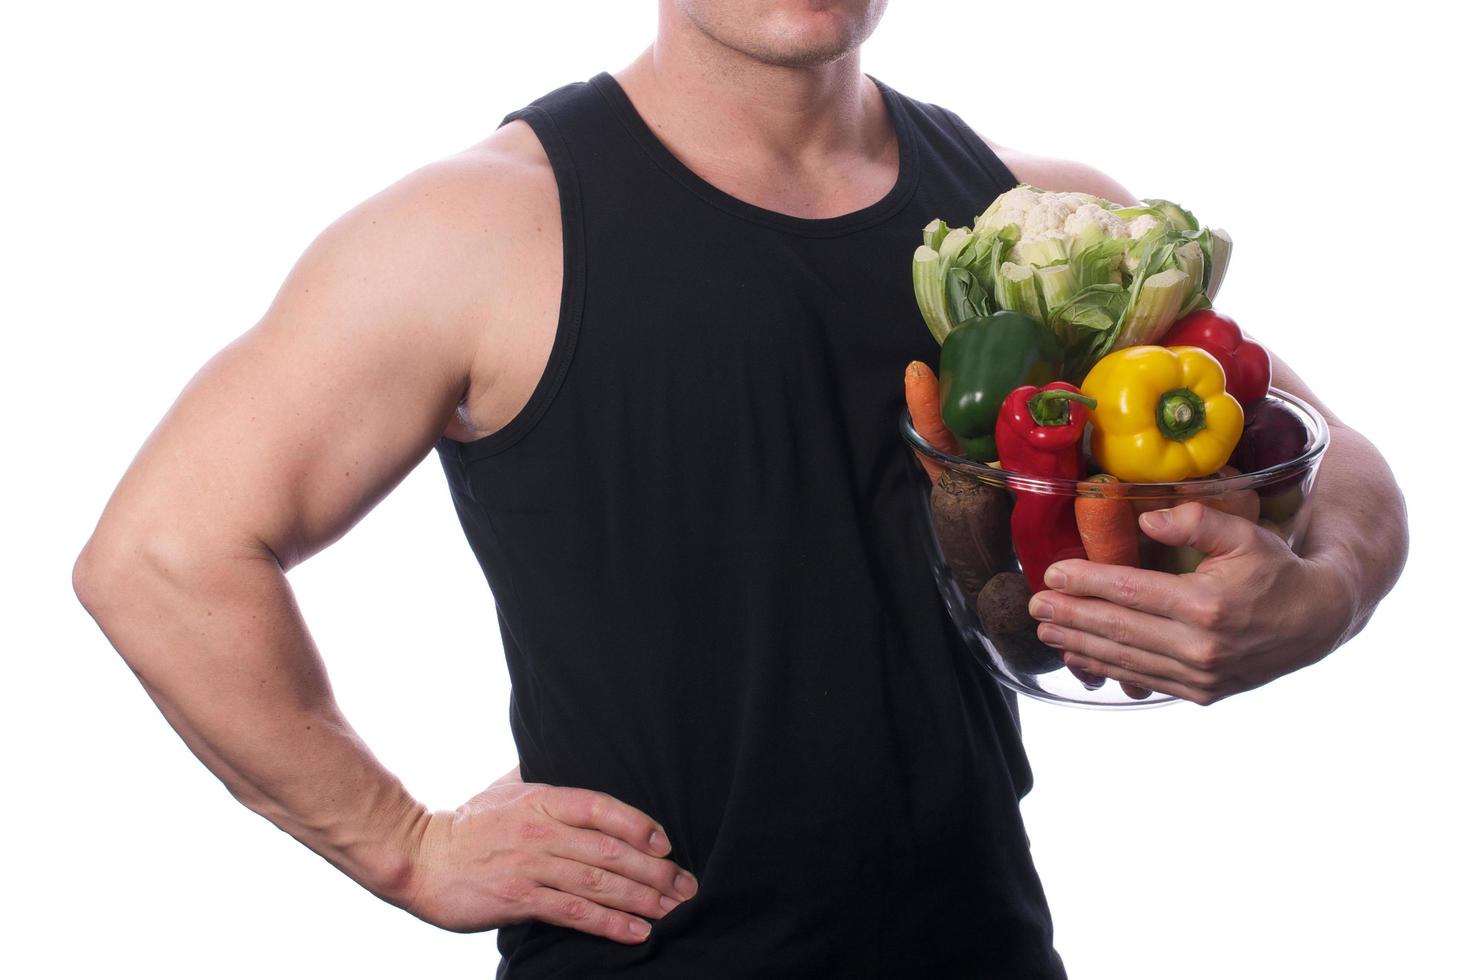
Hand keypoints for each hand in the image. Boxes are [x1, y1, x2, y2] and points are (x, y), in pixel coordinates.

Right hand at [402, 778, 697, 942]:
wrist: (418, 858)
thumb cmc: (467, 824)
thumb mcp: (505, 788)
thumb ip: (539, 774)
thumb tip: (565, 748)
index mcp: (542, 798)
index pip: (601, 806)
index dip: (639, 823)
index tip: (668, 841)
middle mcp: (541, 830)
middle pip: (610, 849)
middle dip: (655, 870)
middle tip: (687, 884)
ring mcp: (530, 865)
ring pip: (598, 882)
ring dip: (642, 898)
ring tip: (673, 910)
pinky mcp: (519, 900)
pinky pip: (574, 912)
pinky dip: (609, 923)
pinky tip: (636, 932)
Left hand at [1026, 501, 1354, 704]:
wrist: (1316, 622)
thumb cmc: (1274, 570)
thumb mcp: (1243, 534)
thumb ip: (1195, 520)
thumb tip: (1147, 519)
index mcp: (1207, 604)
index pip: (1129, 591)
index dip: (1086, 582)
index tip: (1052, 574)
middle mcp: (1201, 646)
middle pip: (1118, 628)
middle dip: (1070, 616)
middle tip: (1034, 606)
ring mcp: (1201, 675)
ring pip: (1126, 659)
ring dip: (1080, 645)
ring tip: (1046, 630)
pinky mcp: (1202, 693)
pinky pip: (1144, 680)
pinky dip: (1108, 669)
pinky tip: (1080, 658)